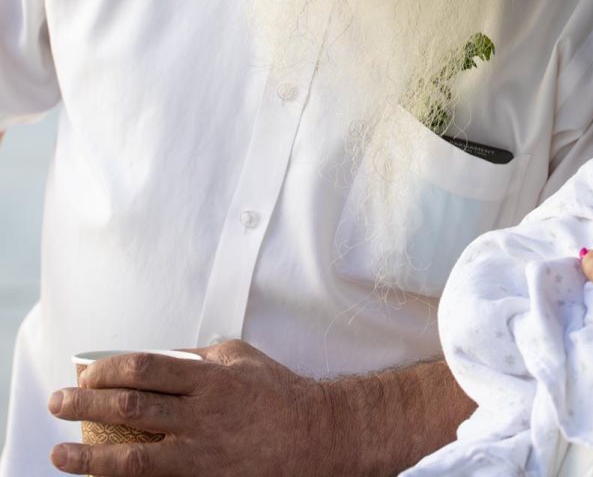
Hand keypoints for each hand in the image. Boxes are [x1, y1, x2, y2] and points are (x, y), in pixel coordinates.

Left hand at [48, 340, 334, 475]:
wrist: (313, 436)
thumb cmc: (275, 392)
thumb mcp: (238, 357)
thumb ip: (198, 358)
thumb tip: (158, 358)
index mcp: (208, 378)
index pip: (145, 368)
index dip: (109, 371)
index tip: (86, 374)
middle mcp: (201, 416)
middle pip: (131, 408)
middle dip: (86, 405)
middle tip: (57, 403)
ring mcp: (201, 455)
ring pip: (134, 457)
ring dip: (91, 458)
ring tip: (60, 457)